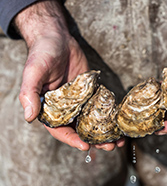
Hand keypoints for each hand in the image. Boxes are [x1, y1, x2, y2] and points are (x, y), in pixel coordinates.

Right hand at [15, 0, 124, 150]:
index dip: (72, 140)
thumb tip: (29, 117)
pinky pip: (101, 106)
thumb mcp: (33, 72)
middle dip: (94, 140)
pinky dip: (110, 116)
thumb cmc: (42, 54)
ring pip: (92, 121)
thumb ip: (29, 93)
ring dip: (105, 132)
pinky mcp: (91, 93)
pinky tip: (119, 121)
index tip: (85, 146)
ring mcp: (80, 101)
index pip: (60, 130)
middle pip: (80, 130)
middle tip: (109, 146)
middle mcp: (65, 109)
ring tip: (119, 139)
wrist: (58, 38)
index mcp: (49, 109)